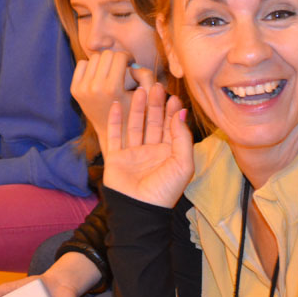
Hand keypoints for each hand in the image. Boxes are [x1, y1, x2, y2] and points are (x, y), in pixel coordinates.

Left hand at [71, 50, 155, 150]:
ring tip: (111, 71)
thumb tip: (132, 65)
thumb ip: (146, 76)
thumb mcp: (146, 96)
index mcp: (112, 88)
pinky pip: (82, 64)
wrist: (111, 129)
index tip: (131, 63)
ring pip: (94, 58)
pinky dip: (91, 66)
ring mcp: (82, 89)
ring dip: (104, 62)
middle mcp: (95, 88)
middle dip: (116, 58)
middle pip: (106, 54)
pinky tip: (99, 76)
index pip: (120, 56)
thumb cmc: (132, 110)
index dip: (128, 57)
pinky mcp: (74, 89)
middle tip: (121, 66)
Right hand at [102, 84, 193, 207]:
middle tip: (156, 87)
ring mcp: (133, 154)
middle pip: (153, 123)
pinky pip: (115, 135)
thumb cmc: (164, 191)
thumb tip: (181, 113)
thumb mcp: (182, 164)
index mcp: (169, 154)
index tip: (173, 96)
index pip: (171, 127)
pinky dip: (115, 120)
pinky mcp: (116, 157)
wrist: (139, 210)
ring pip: (135, 126)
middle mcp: (151, 151)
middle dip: (155, 105)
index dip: (172, 112)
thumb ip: (182, 138)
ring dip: (137, 108)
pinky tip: (117, 105)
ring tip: (139, 90)